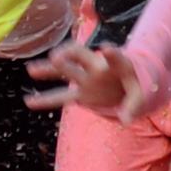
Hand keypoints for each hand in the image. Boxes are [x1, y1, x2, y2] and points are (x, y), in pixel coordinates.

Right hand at [25, 38, 145, 116]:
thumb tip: (126, 121)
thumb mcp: (141, 95)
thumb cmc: (137, 86)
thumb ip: (133, 105)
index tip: (105, 48)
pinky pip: (61, 97)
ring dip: (49, 70)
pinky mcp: (80, 94)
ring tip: (31, 70)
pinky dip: (46, 100)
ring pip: (65, 72)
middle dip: (69, 56)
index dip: (111, 54)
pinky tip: (29, 101)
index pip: (115, 57)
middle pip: (80, 57)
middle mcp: (96, 67)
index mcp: (116, 65)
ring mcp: (86, 79)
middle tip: (55, 58)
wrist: (129, 86)